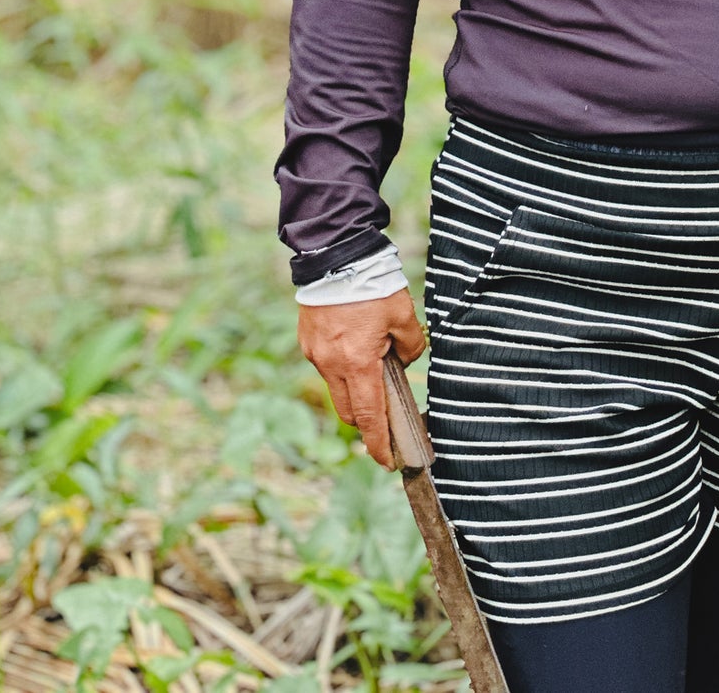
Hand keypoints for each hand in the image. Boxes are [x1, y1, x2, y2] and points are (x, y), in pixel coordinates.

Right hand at [298, 289, 426, 467]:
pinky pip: (326, 366)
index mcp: (358, 363)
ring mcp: (316, 355)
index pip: (370, 416)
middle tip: (386, 414)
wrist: (335, 256)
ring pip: (336, 389)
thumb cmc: (373, 286)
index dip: (379, 443)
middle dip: (368, 419)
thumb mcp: (404, 315)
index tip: (387, 461)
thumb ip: (411, 345)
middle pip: (350, 411)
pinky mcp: (308, 342)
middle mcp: (332, 365)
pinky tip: (354, 344)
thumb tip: (405, 361)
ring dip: (354, 388)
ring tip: (372, 363)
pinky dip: (341, 366)